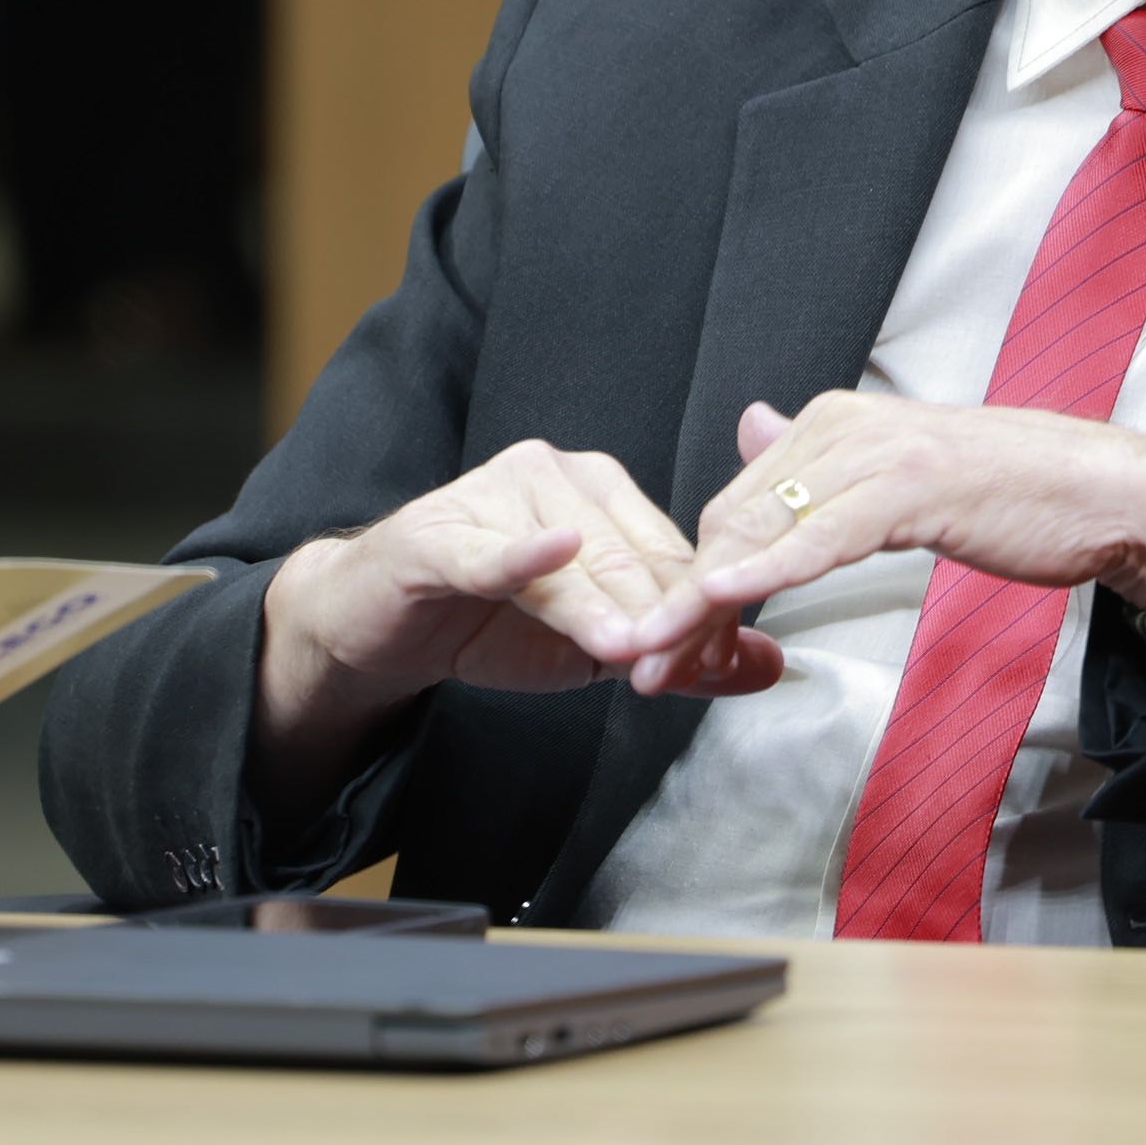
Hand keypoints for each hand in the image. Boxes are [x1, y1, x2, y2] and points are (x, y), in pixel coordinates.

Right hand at [254, 440, 779, 820]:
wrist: (379, 626)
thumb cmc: (491, 623)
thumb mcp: (594, 647)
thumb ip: (677, 652)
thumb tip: (767, 668)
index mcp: (606, 492)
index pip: (671, 554)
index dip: (700, 611)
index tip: (724, 659)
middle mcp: (559, 476)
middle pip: (629, 555)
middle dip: (659, 618)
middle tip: (681, 667)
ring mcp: (496, 495)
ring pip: (571, 560)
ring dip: (600, 608)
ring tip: (630, 650)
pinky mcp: (438, 532)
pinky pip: (489, 548)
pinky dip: (521, 554)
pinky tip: (553, 552)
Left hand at [677, 392, 1145, 624]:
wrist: (1110, 494)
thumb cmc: (1018, 494)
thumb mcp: (903, 472)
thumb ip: (823, 460)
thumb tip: (754, 425)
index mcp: (837, 423)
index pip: (738, 504)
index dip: (694, 577)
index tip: (666, 639)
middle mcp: (845, 425)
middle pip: (733, 517)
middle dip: (681, 602)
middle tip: (645, 666)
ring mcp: (881, 451)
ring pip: (762, 528)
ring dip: (701, 603)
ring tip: (660, 660)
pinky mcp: (913, 484)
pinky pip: (822, 533)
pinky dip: (768, 566)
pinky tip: (724, 593)